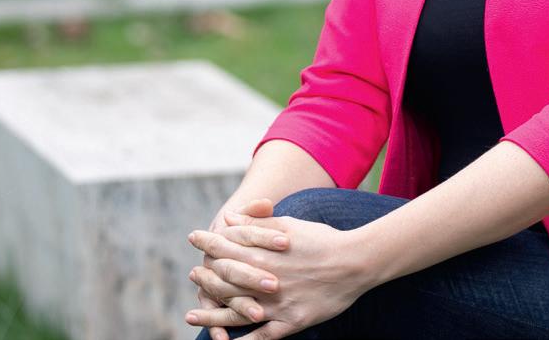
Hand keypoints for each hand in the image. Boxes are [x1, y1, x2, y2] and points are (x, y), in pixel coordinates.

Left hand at [186, 215, 375, 339]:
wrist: (356, 262)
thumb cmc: (323, 240)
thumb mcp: (289, 225)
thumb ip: (257, 225)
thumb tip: (230, 219)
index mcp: (263, 254)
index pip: (225, 249)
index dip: (207, 243)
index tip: (194, 238)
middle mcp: (265, 280)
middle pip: (224, 282)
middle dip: (205, 279)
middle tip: (193, 276)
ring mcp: (277, 304)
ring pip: (236, 313)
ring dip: (211, 316)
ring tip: (191, 317)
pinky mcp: (292, 322)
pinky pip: (262, 337)